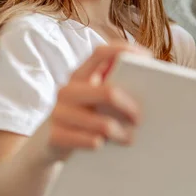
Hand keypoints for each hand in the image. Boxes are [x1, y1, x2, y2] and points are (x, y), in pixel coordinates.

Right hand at [43, 43, 149, 161]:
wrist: (47, 145)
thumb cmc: (82, 117)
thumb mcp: (93, 99)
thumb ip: (111, 86)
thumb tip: (149, 86)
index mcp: (80, 75)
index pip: (100, 53)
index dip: (124, 50)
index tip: (147, 57)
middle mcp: (67, 90)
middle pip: (108, 93)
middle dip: (130, 107)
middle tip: (140, 118)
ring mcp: (59, 113)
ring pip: (103, 124)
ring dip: (121, 132)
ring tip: (130, 138)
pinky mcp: (55, 136)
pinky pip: (90, 141)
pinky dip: (101, 144)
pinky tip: (104, 145)